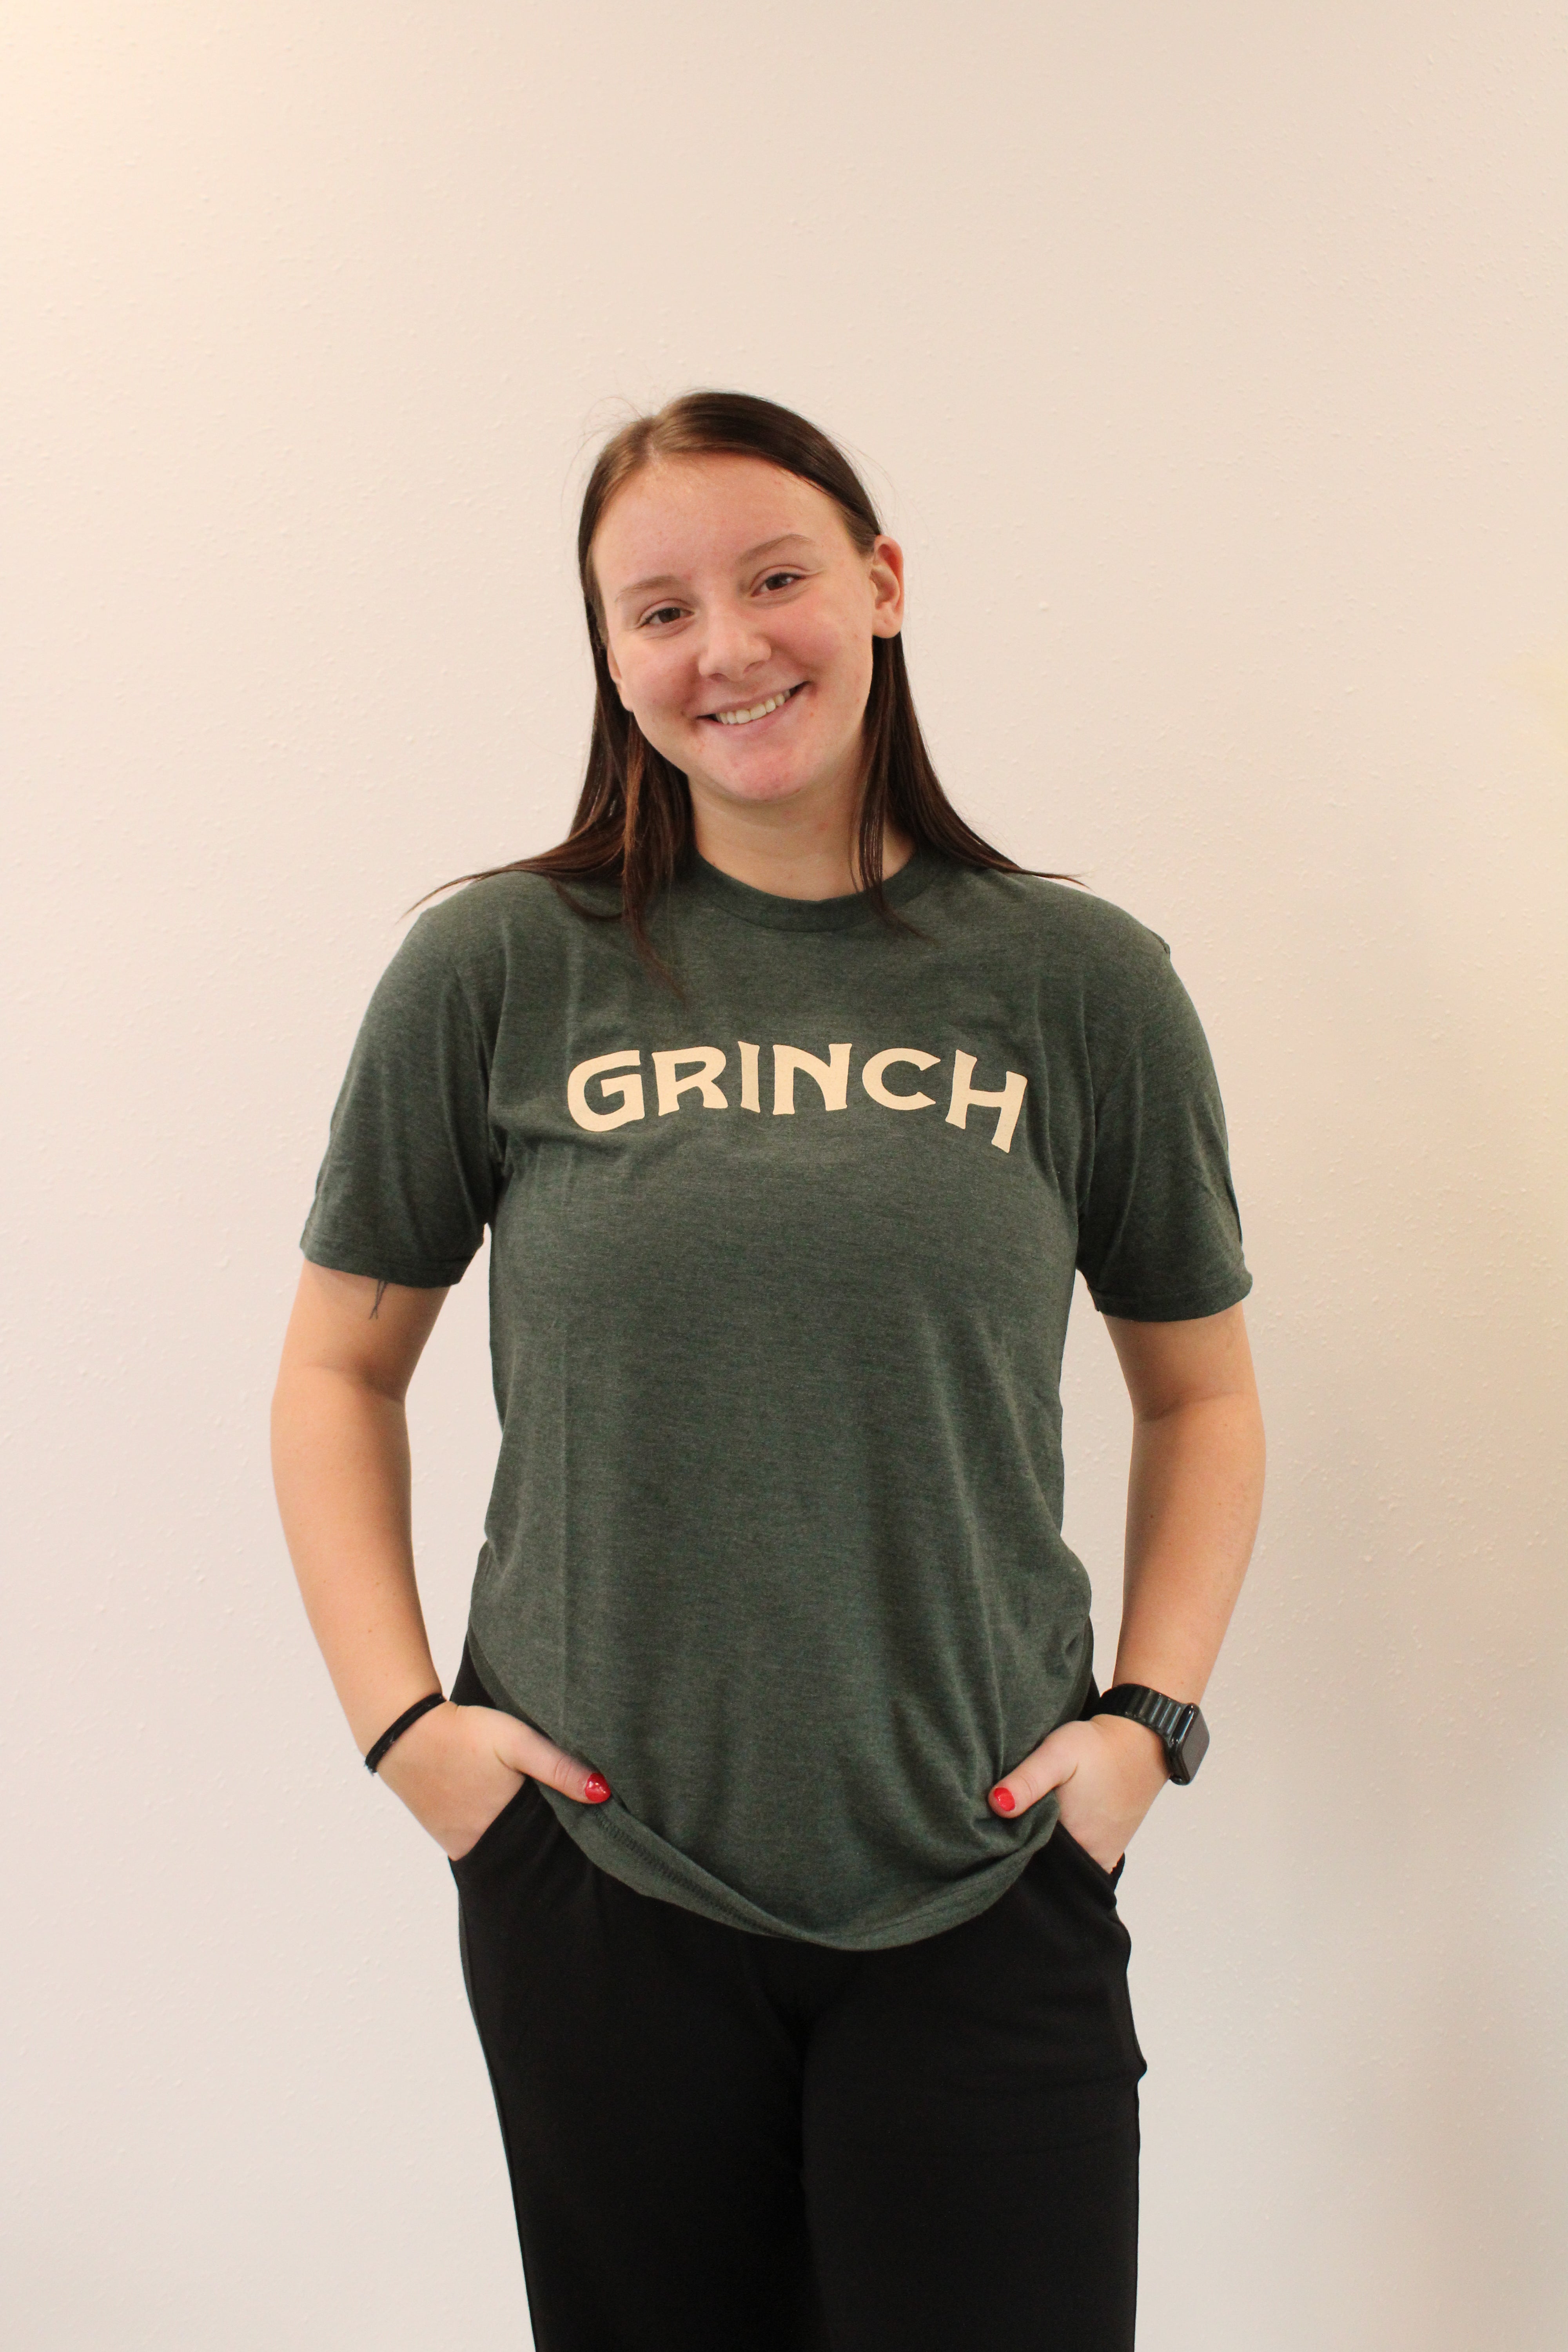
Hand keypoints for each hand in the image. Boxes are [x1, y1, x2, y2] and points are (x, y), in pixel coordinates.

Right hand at [375, 1700, 610, 1859]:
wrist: (405, 1733)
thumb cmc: (465, 1734)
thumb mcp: (518, 1742)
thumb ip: (559, 1767)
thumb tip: (603, 1792)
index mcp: (508, 1830)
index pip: (551, 1848)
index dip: (573, 1839)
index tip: (593, 1830)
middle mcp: (484, 1848)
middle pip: (529, 1854)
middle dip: (549, 1844)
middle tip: (568, 1821)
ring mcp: (463, 1845)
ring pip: (506, 1851)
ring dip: (522, 1838)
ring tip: (537, 1815)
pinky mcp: (448, 1837)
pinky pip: (482, 1844)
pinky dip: (497, 1834)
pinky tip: (505, 1813)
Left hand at [988, 1713, 1168, 1873]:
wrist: (1141, 1740)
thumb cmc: (1097, 1748)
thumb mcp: (1057, 1755)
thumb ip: (1028, 1781)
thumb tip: (997, 1805)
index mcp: (1074, 1846)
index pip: (1026, 1863)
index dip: (1005, 1846)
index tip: (991, 1828)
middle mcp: (1090, 1860)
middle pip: (1043, 1865)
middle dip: (1022, 1848)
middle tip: (1004, 1822)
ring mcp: (1102, 1857)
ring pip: (1060, 1861)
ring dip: (1042, 1846)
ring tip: (1026, 1819)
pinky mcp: (1109, 1848)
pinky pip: (1077, 1857)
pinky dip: (1062, 1844)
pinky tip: (1050, 1822)